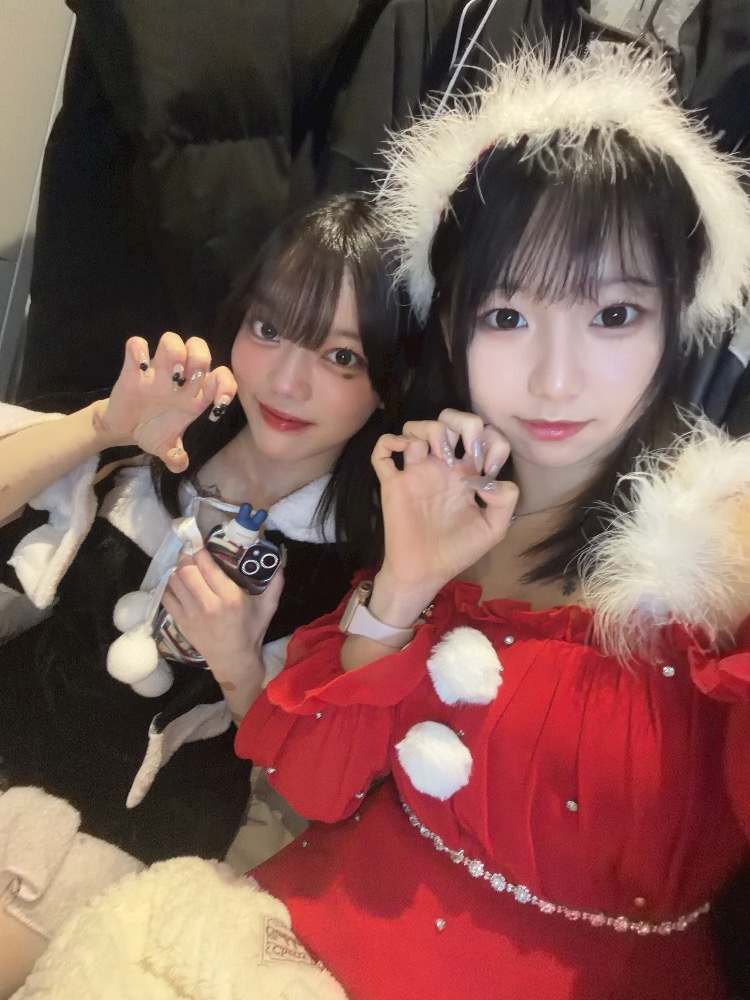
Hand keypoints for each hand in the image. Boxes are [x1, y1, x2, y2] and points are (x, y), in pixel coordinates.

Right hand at [97, 333, 236, 471]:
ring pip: (172, 341)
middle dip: (199, 361)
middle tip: (188, 382)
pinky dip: (138, 351)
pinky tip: (138, 369)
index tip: (217, 404)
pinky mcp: (133, 368)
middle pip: (200, 350)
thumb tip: (180, 464)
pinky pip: (136, 345)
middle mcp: (180, 379)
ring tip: (168, 376)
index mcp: (195, 397)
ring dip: (174, 354)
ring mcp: (157, 371)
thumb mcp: (166, 448)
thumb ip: (175, 457)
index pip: (221, 378)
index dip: (226, 386)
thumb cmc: (152, 431)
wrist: (125, 429)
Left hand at [160, 546, 283, 709]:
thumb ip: (276, 582)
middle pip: (187, 570)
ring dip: (177, 568)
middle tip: (190, 549)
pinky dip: (169, 585)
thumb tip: (280, 558)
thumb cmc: (251, 631)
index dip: (200, 550)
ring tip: (183, 563)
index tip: (199, 541)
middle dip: (186, 555)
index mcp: (230, 598)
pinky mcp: (180, 621)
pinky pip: (166, 596)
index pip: (207, 566)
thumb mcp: (268, 607)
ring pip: (174, 581)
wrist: (233, 660)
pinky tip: (176, 580)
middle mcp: (208, 604)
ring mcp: (191, 614)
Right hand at [371, 409, 516, 614]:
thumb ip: (505, 501)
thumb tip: (492, 480)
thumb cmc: (458, 550)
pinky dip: (389, 441)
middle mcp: (443, 466)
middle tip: (468, 450)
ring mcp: (416, 472)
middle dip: (462, 422)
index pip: (484, 436)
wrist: (426, 571)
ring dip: (430, 429)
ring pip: (415, 428)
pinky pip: (382, 451)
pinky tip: (404, 451)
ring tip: (442, 454)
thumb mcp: (494, 529)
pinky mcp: (393, 483)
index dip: (493, 442)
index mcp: (468, 473)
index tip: (488, 470)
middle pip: (449, 420)